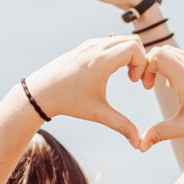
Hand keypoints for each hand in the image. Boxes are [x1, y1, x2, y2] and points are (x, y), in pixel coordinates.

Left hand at [24, 35, 154, 150]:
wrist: (41, 91)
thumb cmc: (68, 102)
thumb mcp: (98, 113)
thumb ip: (122, 126)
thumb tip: (139, 144)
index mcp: (100, 62)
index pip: (134, 48)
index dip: (142, 64)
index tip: (135, 82)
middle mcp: (96, 48)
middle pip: (132, 41)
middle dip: (141, 59)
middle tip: (135, 78)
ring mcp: (90, 44)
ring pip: (122, 39)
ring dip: (131, 55)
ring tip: (127, 75)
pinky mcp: (85, 45)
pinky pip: (111, 41)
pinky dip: (120, 53)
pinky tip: (115, 71)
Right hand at [136, 48, 183, 148]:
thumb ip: (159, 133)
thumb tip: (140, 146)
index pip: (156, 55)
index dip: (144, 68)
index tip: (145, 87)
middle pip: (162, 50)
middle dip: (150, 65)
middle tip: (148, 85)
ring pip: (175, 53)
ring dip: (163, 65)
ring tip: (160, 86)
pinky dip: (175, 66)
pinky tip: (177, 87)